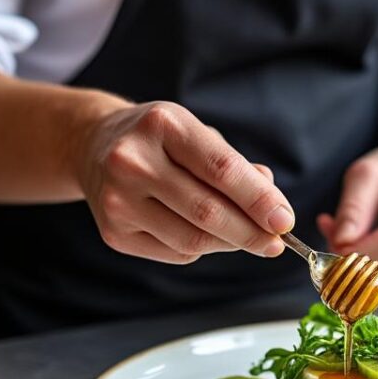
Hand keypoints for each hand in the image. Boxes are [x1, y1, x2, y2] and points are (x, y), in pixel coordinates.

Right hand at [78, 100, 293, 263]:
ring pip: (192, 240)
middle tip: (277, 243)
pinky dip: (201, 248)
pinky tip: (206, 235)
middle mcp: (133, 161)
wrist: (92, 146)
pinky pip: (175, 252)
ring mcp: (119, 201)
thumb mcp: (197, 134)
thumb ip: (236, 166)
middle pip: (207, 212)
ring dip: (230, 244)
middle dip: (251, 232)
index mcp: (162, 125)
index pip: (221, 169)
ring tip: (247, 237)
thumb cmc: (158, 140)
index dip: (259, 199)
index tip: (285, 220)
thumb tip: (272, 205)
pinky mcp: (114, 233)